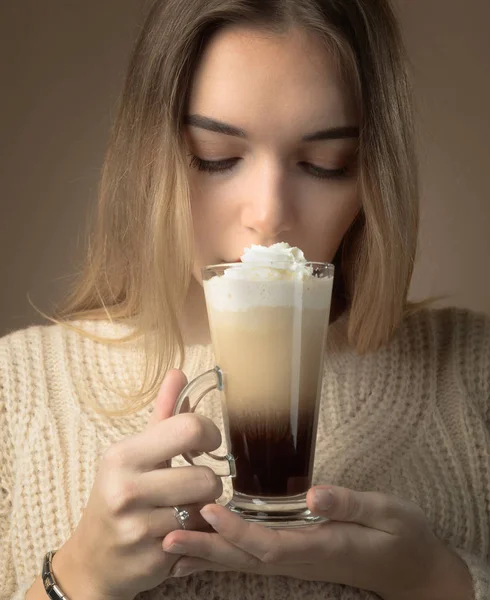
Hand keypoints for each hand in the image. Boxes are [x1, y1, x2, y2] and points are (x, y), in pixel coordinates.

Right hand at [53, 370, 223, 599]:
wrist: (93, 559)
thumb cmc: (119, 495)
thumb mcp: (135, 453)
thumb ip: (163, 413)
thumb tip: (178, 373)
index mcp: (123, 455)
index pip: (189, 428)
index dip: (209, 434)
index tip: (206, 444)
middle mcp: (126, 489)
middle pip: (206, 477)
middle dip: (207, 483)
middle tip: (192, 486)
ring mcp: (137, 528)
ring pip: (207, 509)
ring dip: (204, 510)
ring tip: (185, 509)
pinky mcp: (152, 558)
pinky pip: (201, 538)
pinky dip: (198, 535)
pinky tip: (180, 533)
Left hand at [162, 486, 472, 599]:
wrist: (412, 568)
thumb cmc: (401, 535)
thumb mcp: (386, 512)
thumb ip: (350, 503)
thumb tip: (315, 493)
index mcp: (321, 546)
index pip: (270, 544)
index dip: (237, 531)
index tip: (208, 511)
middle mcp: (302, 557)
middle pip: (246, 559)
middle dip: (206, 550)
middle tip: (167, 538)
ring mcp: (297, 559)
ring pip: (244, 562)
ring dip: (207, 555)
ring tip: (170, 547)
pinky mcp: (296, 554)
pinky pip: (253, 558)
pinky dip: (224, 553)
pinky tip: (203, 551)